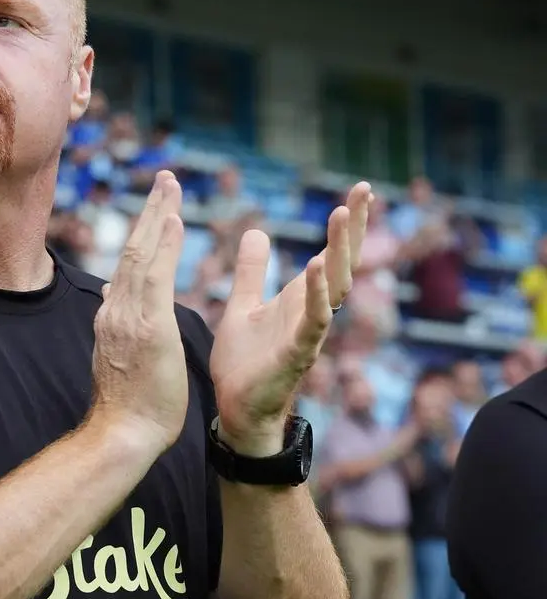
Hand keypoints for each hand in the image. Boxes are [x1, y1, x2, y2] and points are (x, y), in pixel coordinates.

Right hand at [91, 171, 187, 457]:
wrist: (123, 435)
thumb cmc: (130, 408)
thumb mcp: (121, 357)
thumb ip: (121, 326)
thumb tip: (113, 299)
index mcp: (114, 318)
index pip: (129, 266)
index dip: (144, 233)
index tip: (158, 209)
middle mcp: (115, 310)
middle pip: (132, 249)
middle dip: (150, 211)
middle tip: (166, 178)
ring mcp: (127, 316)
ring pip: (141, 253)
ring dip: (157, 215)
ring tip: (171, 185)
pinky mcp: (146, 326)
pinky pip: (155, 275)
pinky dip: (163, 244)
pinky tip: (174, 219)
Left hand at [210, 182, 372, 454]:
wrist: (235, 408)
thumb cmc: (244, 362)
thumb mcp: (244, 305)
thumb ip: (252, 271)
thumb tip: (256, 232)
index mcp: (299, 298)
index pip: (330, 253)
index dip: (345, 225)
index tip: (359, 190)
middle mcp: (312, 311)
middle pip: (341, 263)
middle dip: (353, 228)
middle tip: (363, 190)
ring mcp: (308, 333)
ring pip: (333, 287)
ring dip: (337, 252)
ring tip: (341, 215)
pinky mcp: (296, 354)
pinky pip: (312, 320)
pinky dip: (315, 294)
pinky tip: (315, 266)